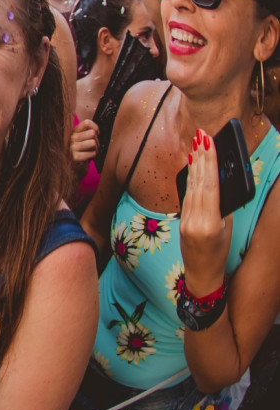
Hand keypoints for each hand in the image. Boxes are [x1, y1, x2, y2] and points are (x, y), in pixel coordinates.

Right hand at [70, 119, 99, 164]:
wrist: (75, 167)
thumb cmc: (83, 151)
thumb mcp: (84, 139)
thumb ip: (89, 131)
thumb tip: (96, 130)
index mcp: (74, 131)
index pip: (86, 122)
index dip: (95, 127)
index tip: (96, 134)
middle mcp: (72, 138)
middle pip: (92, 133)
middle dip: (97, 140)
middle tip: (93, 146)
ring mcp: (72, 147)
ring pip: (93, 143)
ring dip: (95, 149)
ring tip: (91, 152)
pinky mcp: (75, 157)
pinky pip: (92, 153)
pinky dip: (93, 155)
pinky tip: (88, 157)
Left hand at [179, 129, 228, 294]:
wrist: (201, 274)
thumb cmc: (220, 253)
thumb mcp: (228, 229)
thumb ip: (223, 206)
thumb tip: (220, 180)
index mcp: (211, 222)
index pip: (210, 186)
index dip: (209, 163)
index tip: (209, 143)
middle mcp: (195, 220)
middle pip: (199, 183)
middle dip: (201, 158)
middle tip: (202, 136)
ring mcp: (186, 220)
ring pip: (192, 186)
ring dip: (195, 164)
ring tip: (197, 145)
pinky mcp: (181, 220)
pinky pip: (187, 195)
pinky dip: (190, 178)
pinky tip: (192, 165)